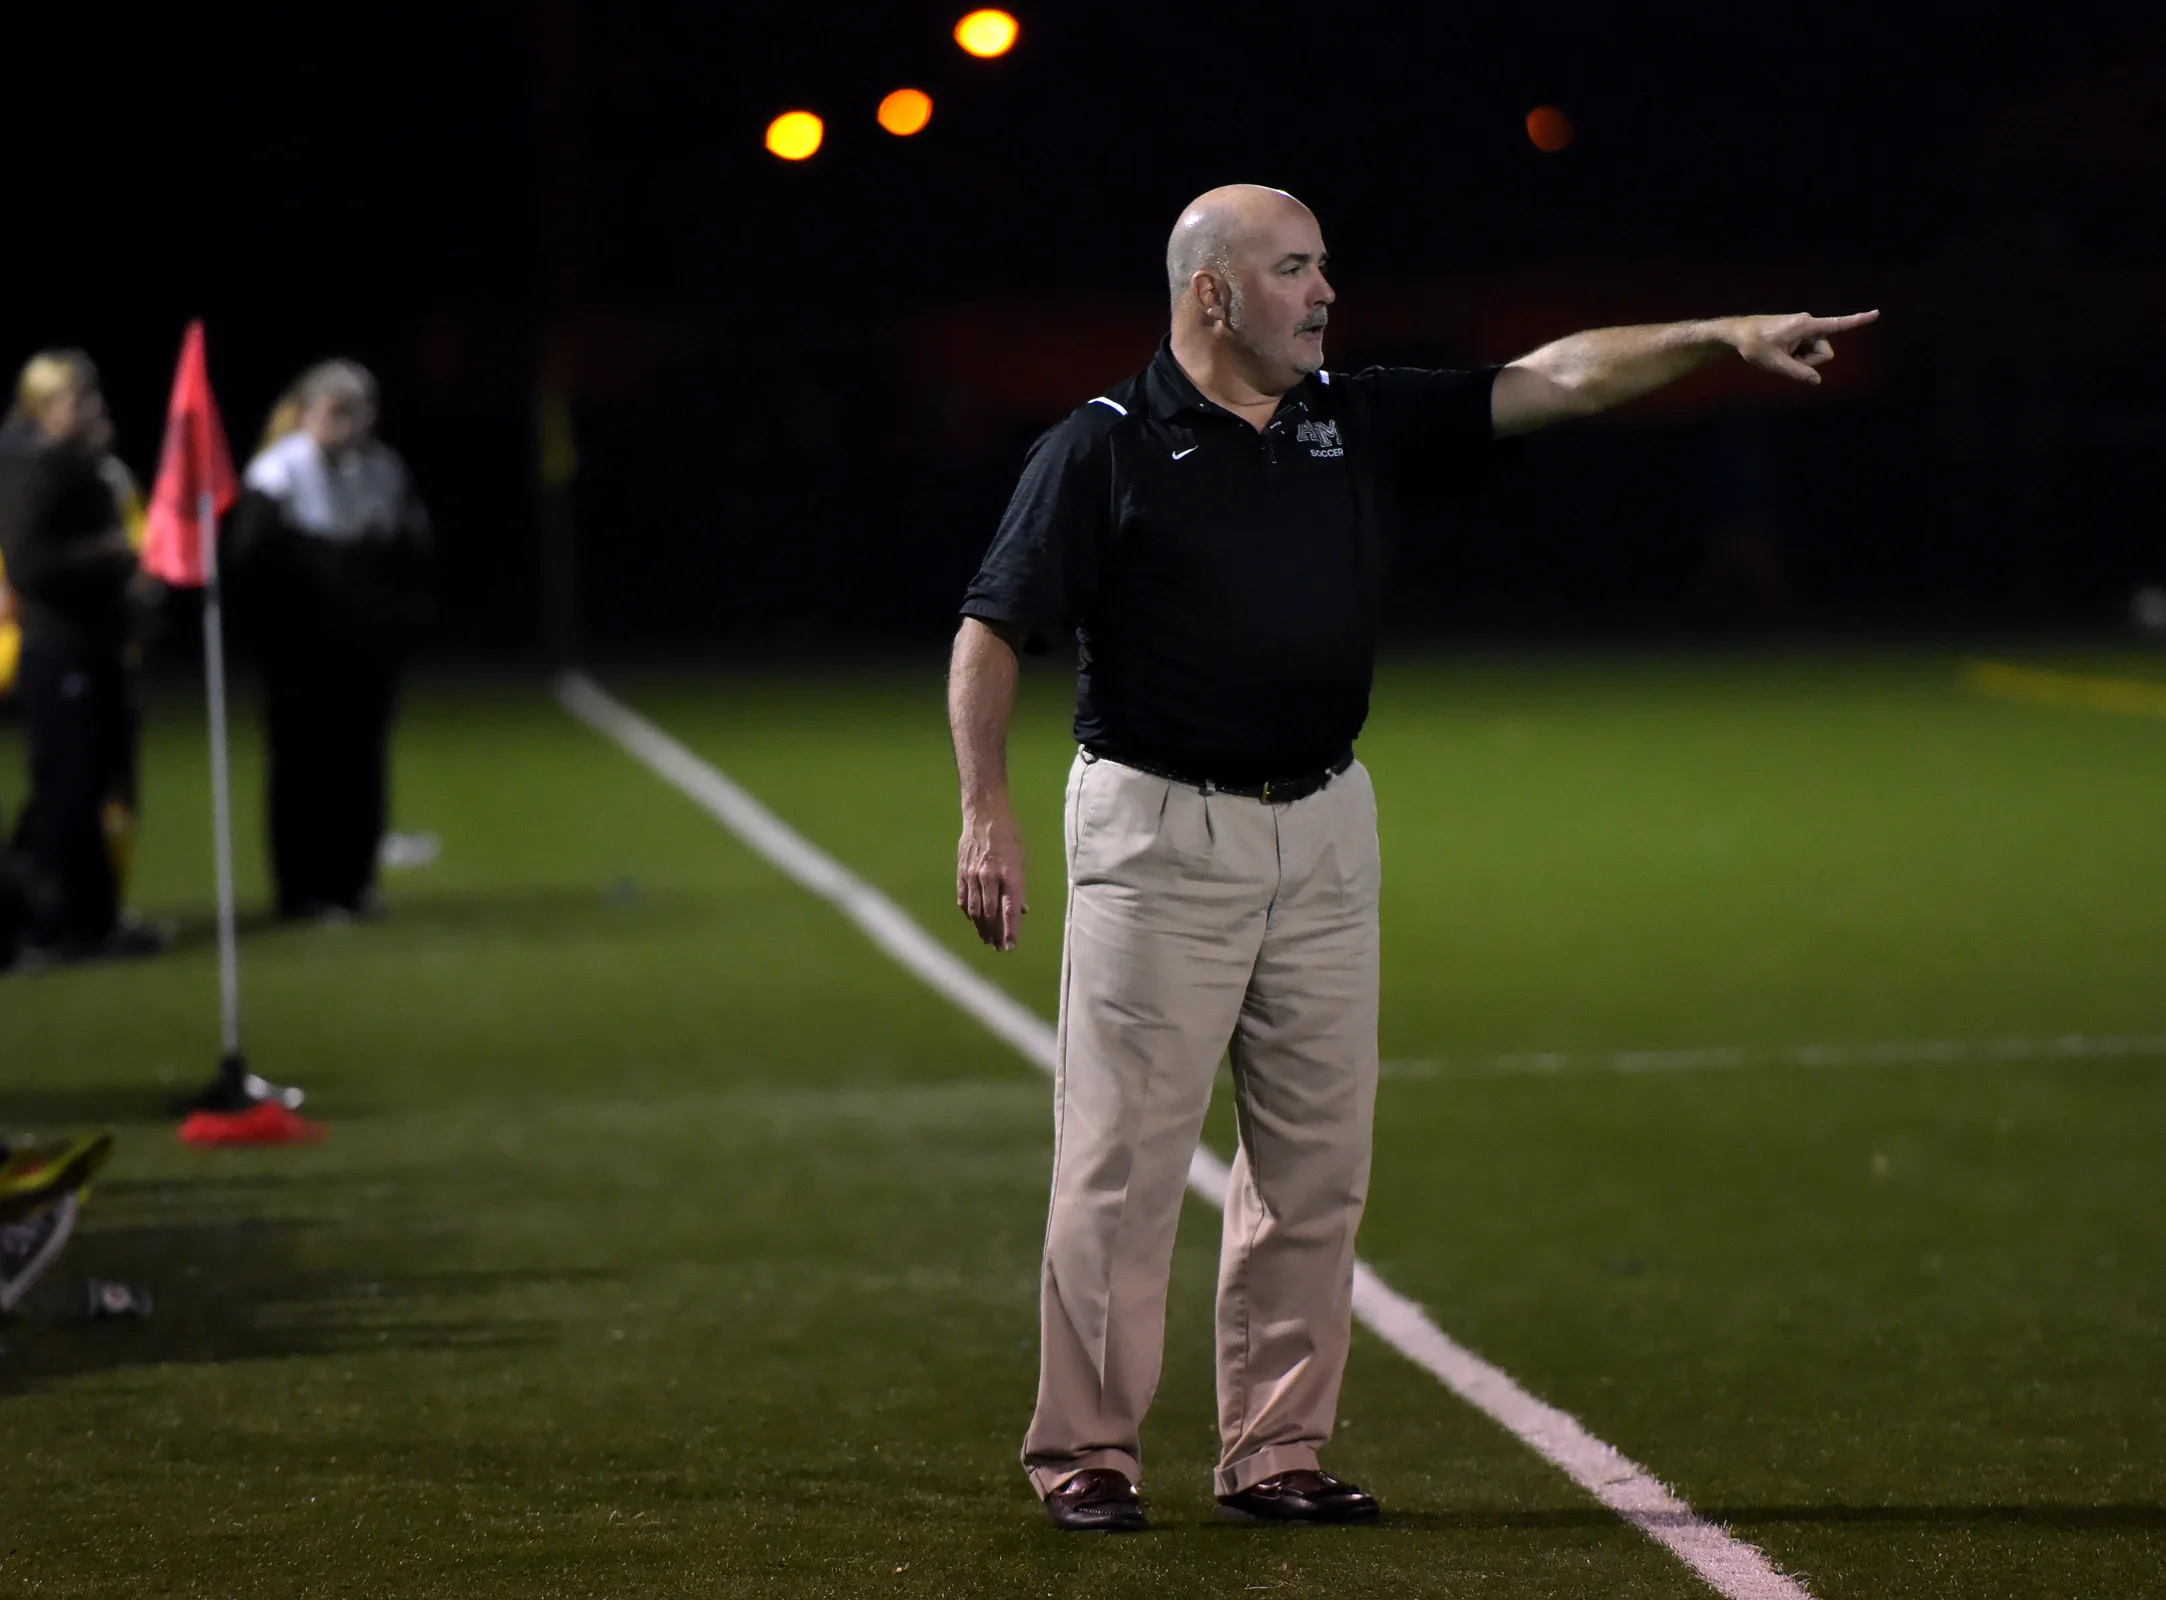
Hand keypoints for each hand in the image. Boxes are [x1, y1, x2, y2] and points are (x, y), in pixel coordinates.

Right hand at [957, 803, 1026, 950]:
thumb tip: (1021, 911)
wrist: (983, 816)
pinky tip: (974, 922)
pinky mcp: (961, 873)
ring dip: (981, 929)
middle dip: (995, 934)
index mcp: (1010, 875)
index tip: (1010, 946)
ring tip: (987, 940)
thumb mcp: (1021, 861)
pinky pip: (964, 900)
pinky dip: (969, 914)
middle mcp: (990, 878)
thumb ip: (1019, 888)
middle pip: (991, 915)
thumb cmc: (1009, 837)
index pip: (1010, 910)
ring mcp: (973, 876)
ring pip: (975, 911)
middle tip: (999, 948)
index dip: (1010, 931)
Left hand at [1729, 310, 1877, 384]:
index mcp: (1806, 326)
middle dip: (1810, 361)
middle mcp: (1808, 323)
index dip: (1858, 321)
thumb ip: (1798, 373)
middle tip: (1785, 360)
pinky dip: (1797, 355)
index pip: (1837, 324)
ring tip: (1780, 355)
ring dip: (1802, 359)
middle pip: (1824, 352)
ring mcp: (1803, 327)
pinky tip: (1780, 352)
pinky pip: (1806, 349)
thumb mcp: (1775, 364)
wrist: (1737, 333)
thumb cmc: (1754, 346)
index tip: (1876, 313)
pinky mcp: (1798, 331)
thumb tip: (1817, 381)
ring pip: (1815, 352)